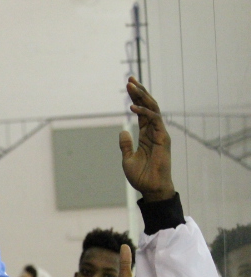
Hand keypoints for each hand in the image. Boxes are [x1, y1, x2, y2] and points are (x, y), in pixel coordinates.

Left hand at [119, 77, 174, 201]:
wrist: (151, 188)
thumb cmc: (141, 176)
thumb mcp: (127, 158)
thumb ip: (125, 145)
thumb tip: (122, 131)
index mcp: (146, 134)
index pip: (142, 111)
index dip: (136, 98)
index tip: (129, 85)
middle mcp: (154, 131)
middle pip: (148, 106)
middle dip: (139, 92)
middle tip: (130, 79)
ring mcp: (160, 133)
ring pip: (153, 109)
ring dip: (142, 97)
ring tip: (131, 86)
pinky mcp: (162, 139)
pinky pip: (155, 121)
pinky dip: (145, 112)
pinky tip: (133, 107)